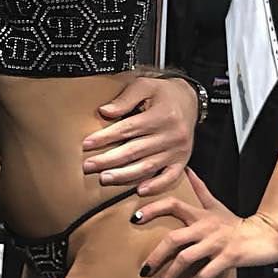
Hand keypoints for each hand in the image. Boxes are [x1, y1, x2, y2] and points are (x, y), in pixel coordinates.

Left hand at [83, 77, 196, 195]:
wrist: (190, 100)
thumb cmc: (162, 92)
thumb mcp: (145, 85)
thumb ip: (125, 98)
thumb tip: (104, 111)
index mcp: (161, 115)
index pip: (128, 129)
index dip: (106, 137)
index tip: (86, 144)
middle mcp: (171, 135)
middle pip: (135, 151)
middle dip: (109, 160)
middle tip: (88, 166)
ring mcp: (178, 150)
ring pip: (148, 166)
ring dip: (124, 175)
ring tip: (104, 178)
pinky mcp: (182, 160)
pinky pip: (170, 177)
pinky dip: (156, 186)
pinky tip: (139, 191)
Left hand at [133, 169, 277, 277]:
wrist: (265, 235)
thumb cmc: (235, 224)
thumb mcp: (216, 206)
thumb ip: (200, 190)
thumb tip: (188, 171)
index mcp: (200, 214)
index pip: (173, 205)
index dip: (153, 209)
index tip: (134, 218)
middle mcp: (205, 227)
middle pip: (174, 239)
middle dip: (156, 256)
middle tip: (144, 270)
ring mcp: (215, 243)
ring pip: (186, 258)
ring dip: (171, 274)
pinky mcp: (227, 258)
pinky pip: (206, 274)